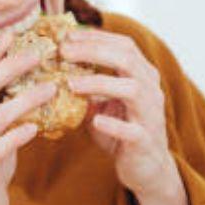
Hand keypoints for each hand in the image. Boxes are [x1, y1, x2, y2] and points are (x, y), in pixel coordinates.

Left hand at [59, 28, 180, 199]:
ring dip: (99, 83)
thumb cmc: (121, 130)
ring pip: (133, 90)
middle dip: (94, 52)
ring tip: (70, 83)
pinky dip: (113, 124)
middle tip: (64, 52)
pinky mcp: (145, 141)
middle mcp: (151, 90)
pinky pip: (132, 130)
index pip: (124, 45)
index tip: (67, 36)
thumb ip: (86, 86)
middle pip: (127, 60)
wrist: (146, 168)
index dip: (96, 37)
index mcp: (142, 76)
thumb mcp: (103, 103)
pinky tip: (94, 120)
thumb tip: (53, 67)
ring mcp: (150, 115)